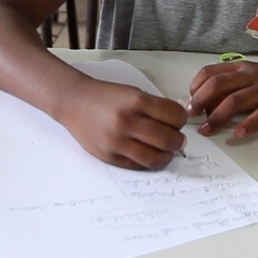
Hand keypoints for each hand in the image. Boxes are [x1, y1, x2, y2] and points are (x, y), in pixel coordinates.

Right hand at [58, 80, 187, 169]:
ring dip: (167, 156)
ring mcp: (117, 141)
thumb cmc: (105, 97)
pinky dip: (149, 162)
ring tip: (167, 151)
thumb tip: (176, 123)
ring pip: (155, 158)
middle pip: (168, 139)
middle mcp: (127, 122)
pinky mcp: (110, 156)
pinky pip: (138, 166)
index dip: (181, 120)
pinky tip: (150, 154)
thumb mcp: (133, 92)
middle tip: (178, 140)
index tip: (180, 122)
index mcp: (136, 101)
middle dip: (178, 141)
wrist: (75, 102)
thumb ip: (154, 107)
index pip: (174, 116)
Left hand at [187, 62, 257, 137]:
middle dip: (200, 101)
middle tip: (190, 116)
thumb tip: (207, 104)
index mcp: (242, 69)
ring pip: (236, 100)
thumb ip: (234, 88)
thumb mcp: (255, 78)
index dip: (195, 87)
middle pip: (218, 84)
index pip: (210, 72)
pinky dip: (249, 124)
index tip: (188, 102)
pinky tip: (239, 133)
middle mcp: (251, 76)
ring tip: (207, 130)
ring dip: (217, 116)